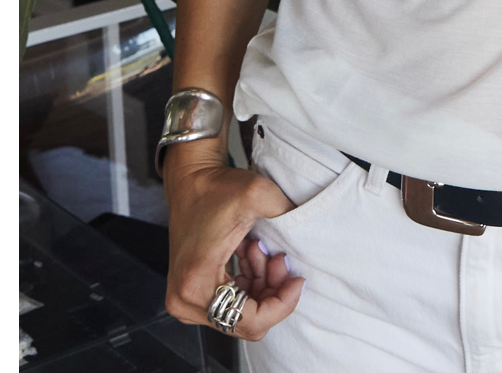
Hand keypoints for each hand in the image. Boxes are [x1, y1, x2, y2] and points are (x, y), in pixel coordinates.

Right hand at [162, 142, 304, 340]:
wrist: (189, 179)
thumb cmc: (215, 187)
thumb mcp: (257, 195)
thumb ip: (289, 214)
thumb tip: (316, 233)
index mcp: (197, 284)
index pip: (253, 321)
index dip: (283, 304)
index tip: (296, 280)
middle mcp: (186, 298)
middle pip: (248, 319)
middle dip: (272, 290)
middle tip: (279, 259)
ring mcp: (185, 298)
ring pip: (242, 312)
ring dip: (261, 283)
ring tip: (262, 251)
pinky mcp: (190, 292)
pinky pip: (231, 303)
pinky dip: (249, 283)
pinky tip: (251, 256)